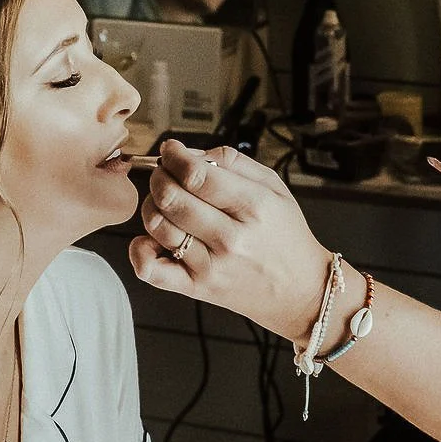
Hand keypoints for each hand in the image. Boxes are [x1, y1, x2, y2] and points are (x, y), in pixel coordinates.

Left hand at [130, 140, 331, 341]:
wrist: (301, 291)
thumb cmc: (285, 237)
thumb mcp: (275, 189)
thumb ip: (234, 163)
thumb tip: (191, 153)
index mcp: (254, 207)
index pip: (197, 175)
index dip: (174, 156)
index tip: (171, 150)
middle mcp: (231, 238)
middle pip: (171, 197)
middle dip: (159, 176)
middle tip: (164, 172)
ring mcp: (211, 266)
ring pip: (157, 226)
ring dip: (151, 206)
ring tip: (164, 202)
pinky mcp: (197, 289)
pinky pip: (152, 270)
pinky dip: (139, 251)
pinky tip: (149, 239)